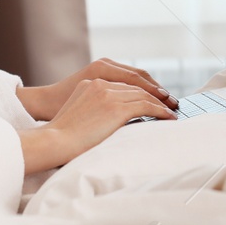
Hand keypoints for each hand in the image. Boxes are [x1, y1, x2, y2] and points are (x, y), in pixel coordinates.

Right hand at [20, 78, 177, 171]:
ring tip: (171, 112)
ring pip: (143, 95)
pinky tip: (168, 118)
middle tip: (168, 104)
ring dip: (160, 103)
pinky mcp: (116, 107)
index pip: (123, 84)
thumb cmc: (62, 137)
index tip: (152, 99)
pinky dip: (160, 111)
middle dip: (154, 95)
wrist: (54, 141)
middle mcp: (100, 83)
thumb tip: (109, 120)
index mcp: (90, 83)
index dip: (140, 91)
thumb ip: (94, 108)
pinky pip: (146, 106)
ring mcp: (108, 94)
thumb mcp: (78, 113)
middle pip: (135, 86)